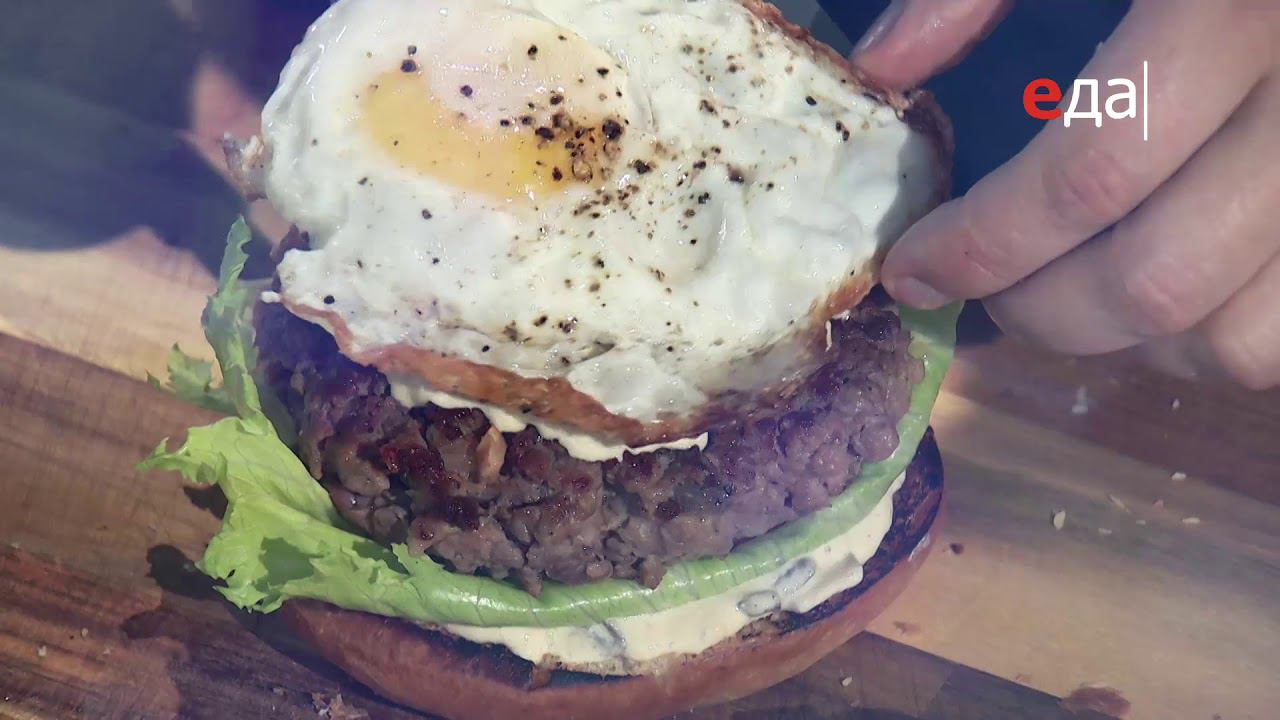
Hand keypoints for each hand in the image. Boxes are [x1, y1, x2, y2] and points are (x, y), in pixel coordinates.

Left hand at [855, 0, 1279, 389]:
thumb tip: (886, 68)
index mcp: (1228, 12)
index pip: (1087, 176)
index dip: (981, 246)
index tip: (910, 271)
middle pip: (1158, 280)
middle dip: (1039, 313)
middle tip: (984, 296)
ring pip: (1240, 334)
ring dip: (1131, 343)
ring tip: (1070, 296)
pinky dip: (1212, 337)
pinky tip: (1163, 292)